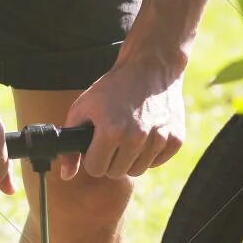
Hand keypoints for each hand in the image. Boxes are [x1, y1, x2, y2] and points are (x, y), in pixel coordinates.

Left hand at [59, 53, 185, 180]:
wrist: (150, 67)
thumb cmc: (112, 88)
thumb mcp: (82, 109)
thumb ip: (71, 146)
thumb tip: (66, 176)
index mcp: (111, 130)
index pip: (96, 169)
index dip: (93, 158)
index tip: (97, 145)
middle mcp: (137, 137)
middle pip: (116, 173)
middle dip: (110, 159)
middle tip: (113, 139)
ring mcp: (159, 138)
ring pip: (137, 171)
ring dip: (130, 159)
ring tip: (128, 136)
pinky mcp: (176, 139)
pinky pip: (156, 163)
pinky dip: (149, 154)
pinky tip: (145, 134)